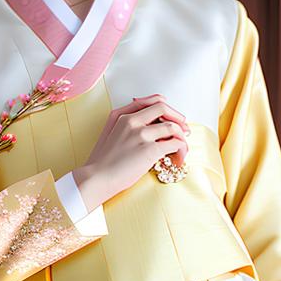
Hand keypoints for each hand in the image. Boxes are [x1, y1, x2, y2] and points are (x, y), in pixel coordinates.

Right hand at [73, 93, 189, 210]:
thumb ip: (125, 122)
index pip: (152, 101)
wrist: (96, 178)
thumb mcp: (109, 133)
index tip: (173, 117)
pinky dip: (181, 150)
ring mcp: (141, 135)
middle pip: (164, 108)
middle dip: (178, 118)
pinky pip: (174, 144)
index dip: (167, 107)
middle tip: (185, 129)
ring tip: (181, 148)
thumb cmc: (102, 161)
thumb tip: (147, 120)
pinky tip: (178, 157)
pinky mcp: (149, 150)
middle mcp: (132, 121)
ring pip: (173, 127)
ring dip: (182, 137)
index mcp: (122, 116)